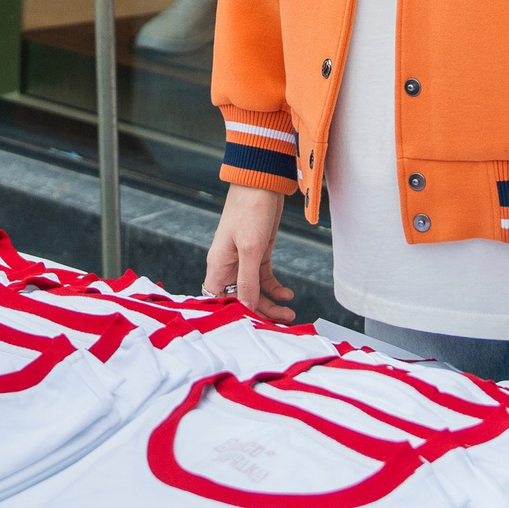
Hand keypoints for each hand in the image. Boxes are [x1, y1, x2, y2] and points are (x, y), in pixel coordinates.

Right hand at [203, 184, 294, 322]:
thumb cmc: (249, 208)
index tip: (252, 326)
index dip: (234, 314)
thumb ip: (247, 279)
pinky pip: (264, 278)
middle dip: (260, 312)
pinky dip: (276, 289)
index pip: (220, 299)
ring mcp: (244, 259)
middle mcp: (229, 264)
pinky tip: (288, 293)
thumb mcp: (250, 247)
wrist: (262, 181)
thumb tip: (245, 306)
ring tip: (290, 312)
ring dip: (271, 304)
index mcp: (218, 264)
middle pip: (240, 298)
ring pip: (254, 291)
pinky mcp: (258, 252)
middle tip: (281, 322)